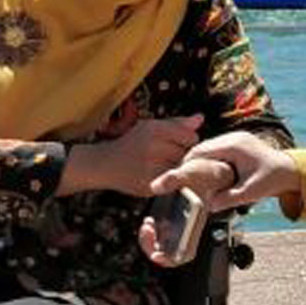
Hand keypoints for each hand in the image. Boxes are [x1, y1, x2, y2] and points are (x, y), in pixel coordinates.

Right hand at [65, 115, 200, 197]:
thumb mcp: (150, 126)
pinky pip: (172, 182)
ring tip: (159, 164)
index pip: (191, 137)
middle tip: (164, 155)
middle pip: (188, 154)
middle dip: (181, 155)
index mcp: (154, 129)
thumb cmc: (131, 143)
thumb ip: (177, 123)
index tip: (176, 143)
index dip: (186, 141)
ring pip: (182, 169)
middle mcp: (153, 147)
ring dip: (176, 168)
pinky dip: (168, 180)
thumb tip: (200, 118)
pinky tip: (155, 174)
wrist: (104, 165)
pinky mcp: (150, 186)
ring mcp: (151, 168)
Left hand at [137, 159, 233, 267]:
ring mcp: (181, 228)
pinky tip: (150, 220)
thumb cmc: (204, 174)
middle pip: (168, 254)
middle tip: (147, 228)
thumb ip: (173, 178)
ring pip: (162, 246)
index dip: (169, 259)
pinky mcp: (174, 221)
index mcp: (196, 225)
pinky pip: (160, 236)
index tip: (156, 255)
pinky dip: (152, 232)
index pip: (185, 253)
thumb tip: (155, 187)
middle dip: (151, 246)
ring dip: (150, 240)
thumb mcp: (190, 172)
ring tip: (147, 224)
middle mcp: (188, 230)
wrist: (209, 170)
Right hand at [181, 131, 298, 208]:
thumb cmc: (273, 179)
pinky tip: (206, 171)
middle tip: (181, 177)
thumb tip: (208, 207)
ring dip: (200, 159)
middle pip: (203, 146)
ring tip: (191, 175)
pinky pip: (218, 148)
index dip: (187, 162)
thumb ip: (229, 199)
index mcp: (234, 146)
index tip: (178, 175)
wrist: (291, 171)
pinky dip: (210, 158)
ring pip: (209, 146)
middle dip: (191, 161)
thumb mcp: (251, 192)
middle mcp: (234, 138)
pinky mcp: (239, 142)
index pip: (202, 150)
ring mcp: (237, 138)